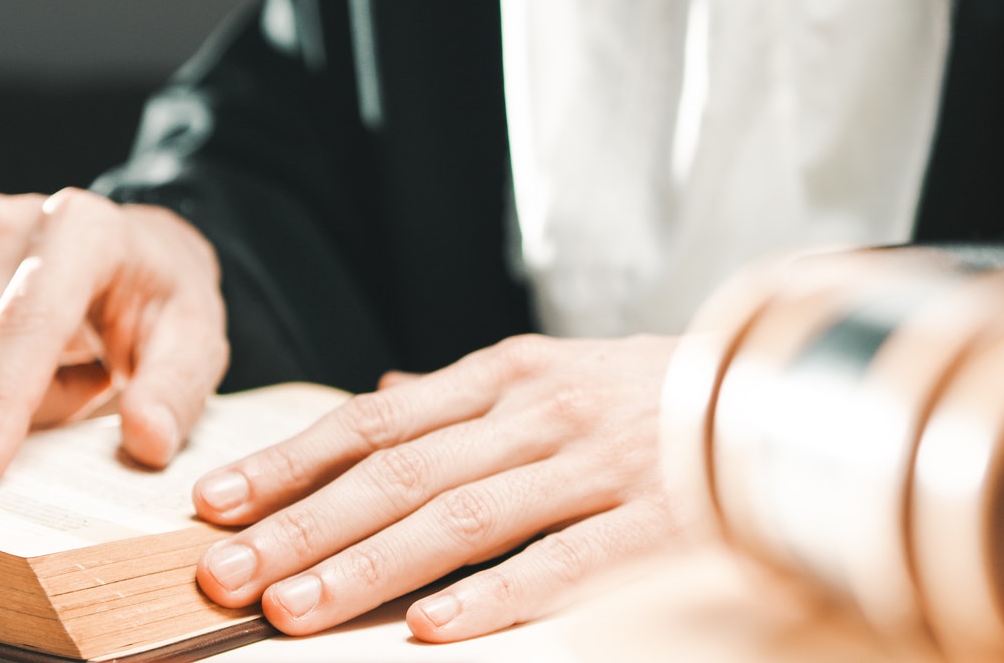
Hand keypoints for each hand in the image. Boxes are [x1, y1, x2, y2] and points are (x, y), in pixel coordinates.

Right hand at [0, 188, 227, 487]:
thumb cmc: (158, 305)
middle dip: (29, 408)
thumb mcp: (195, 343)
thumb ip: (176, 392)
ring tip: (51, 362)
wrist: (126, 255)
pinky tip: (8, 354)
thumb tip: (147, 439)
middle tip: (86, 377)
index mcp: (78, 227)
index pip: (24, 325)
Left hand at [190, 334, 679, 640]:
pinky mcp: (655, 524)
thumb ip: (462, 396)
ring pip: (462, 519)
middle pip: (399, 474)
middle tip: (225, 572)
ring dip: (369, 567)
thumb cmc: (650, 396)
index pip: (376, 423)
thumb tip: (380, 398)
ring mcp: (597, 466)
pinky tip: (432, 629)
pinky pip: (563, 564)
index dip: (292, 464)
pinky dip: (495, 598)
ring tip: (295, 610)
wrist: (786, 394)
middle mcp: (541, 412)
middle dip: (303, 525)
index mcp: (509, 375)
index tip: (216, 503)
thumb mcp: (554, 374)